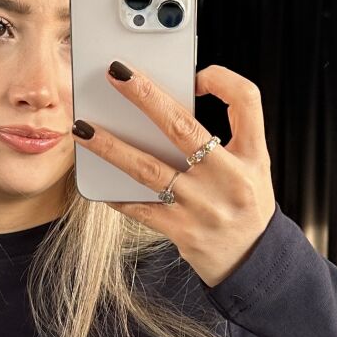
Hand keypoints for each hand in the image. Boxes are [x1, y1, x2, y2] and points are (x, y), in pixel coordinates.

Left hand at [71, 61, 276, 287]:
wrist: (254, 263)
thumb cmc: (246, 206)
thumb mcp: (253, 166)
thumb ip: (227, 133)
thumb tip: (176, 102)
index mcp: (252, 155)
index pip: (246, 100)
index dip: (222, 80)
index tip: (197, 74)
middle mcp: (229, 178)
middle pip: (183, 127)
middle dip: (145, 96)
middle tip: (115, 72)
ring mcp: (203, 207)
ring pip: (149, 168)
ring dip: (111, 147)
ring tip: (82, 128)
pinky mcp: (182, 231)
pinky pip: (140, 208)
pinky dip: (115, 192)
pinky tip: (92, 175)